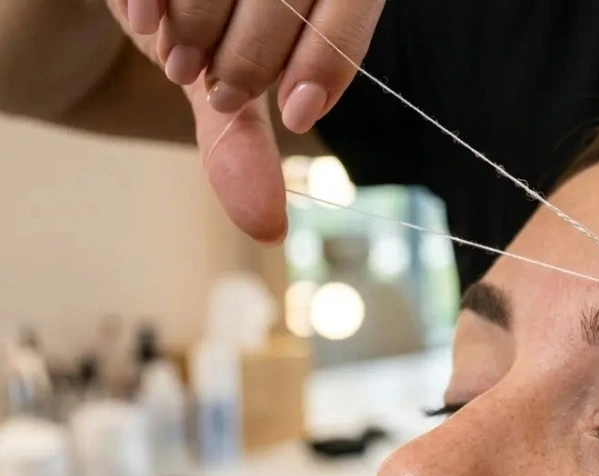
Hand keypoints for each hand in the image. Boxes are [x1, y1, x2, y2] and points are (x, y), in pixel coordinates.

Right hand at [102, 0, 384, 240]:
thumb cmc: (196, 33)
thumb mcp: (226, 86)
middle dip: (257, 54)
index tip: (299, 115)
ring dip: (202, 26)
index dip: (331, 61)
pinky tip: (143, 20)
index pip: (352, 2)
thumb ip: (243, 143)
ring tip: (181, 64)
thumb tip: (267, 228)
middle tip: (223, 94)